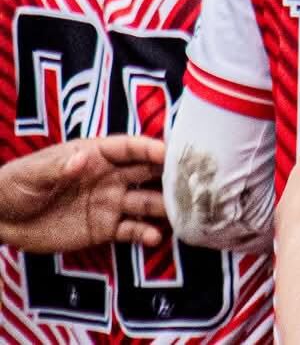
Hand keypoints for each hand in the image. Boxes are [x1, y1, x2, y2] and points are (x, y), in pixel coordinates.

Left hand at [0, 137, 168, 253]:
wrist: (0, 220)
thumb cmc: (16, 185)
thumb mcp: (33, 174)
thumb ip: (59, 167)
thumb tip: (83, 159)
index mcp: (95, 155)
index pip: (130, 148)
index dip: (151, 148)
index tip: (171, 153)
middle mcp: (111, 176)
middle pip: (148, 172)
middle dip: (171, 175)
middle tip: (194, 182)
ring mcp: (110, 202)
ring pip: (146, 202)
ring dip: (165, 206)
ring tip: (181, 214)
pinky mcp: (105, 228)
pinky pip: (131, 229)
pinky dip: (145, 233)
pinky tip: (154, 238)